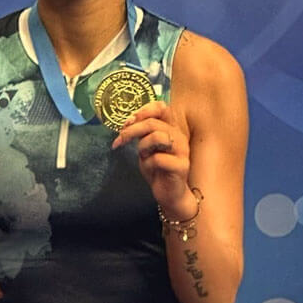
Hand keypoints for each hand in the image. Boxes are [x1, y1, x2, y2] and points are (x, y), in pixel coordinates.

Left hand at [111, 101, 195, 219]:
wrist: (169, 194)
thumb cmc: (157, 169)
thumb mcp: (146, 146)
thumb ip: (141, 132)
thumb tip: (128, 121)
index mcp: (171, 128)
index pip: (161, 107)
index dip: (143, 110)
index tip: (128, 122)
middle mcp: (179, 136)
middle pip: (152, 122)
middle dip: (132, 131)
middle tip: (120, 140)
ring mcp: (182, 151)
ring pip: (157, 136)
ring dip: (142, 147)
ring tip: (143, 157)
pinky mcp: (181, 166)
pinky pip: (158, 158)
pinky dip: (148, 164)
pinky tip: (150, 169)